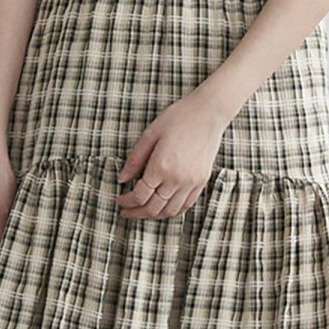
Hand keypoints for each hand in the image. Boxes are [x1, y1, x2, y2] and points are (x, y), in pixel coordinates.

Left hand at [116, 91, 228, 220]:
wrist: (208, 113)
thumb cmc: (178, 118)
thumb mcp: (150, 134)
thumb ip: (134, 159)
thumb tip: (122, 179)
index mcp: (161, 167)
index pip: (140, 195)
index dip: (126, 202)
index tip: (119, 200)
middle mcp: (177, 179)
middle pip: (153, 208)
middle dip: (136, 213)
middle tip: (126, 211)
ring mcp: (191, 182)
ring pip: (170, 211)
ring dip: (153, 215)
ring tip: (142, 211)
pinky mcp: (201, 181)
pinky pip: (185, 205)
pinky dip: (172, 210)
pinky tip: (162, 207)